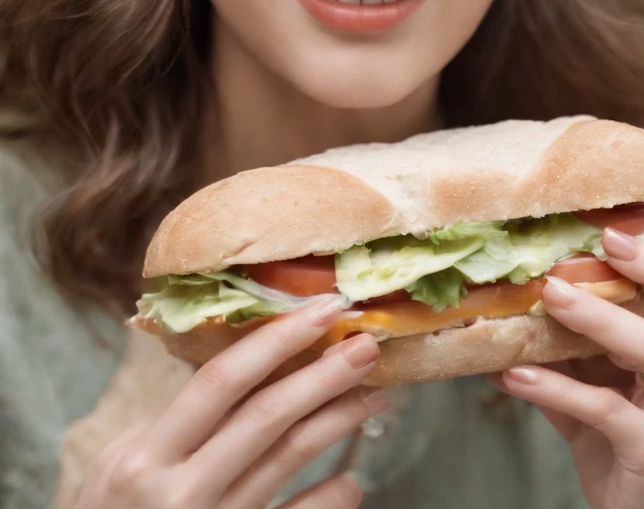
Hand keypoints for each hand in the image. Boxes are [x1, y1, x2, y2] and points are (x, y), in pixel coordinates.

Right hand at [74, 295, 382, 507]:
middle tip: (366, 345)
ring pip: (288, 461)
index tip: (321, 310)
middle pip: (266, 417)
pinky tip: (352, 478)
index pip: (221, 381)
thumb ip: (172, 423)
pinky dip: (329, 499)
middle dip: (323, 375)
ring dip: (336, 422)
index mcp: (146, 456)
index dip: (276, 340)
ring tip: (372, 394)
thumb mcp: (116, 464)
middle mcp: (181, 493)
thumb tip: (239, 368)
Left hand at [489, 227, 643, 508]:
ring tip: (549, 296)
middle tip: (605, 242)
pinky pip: (606, 408)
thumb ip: (567, 352)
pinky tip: (514, 375)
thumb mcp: (599, 389)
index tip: (617, 225)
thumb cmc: (624, 448)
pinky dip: (555, 386)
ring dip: (597, 317)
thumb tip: (506, 309)